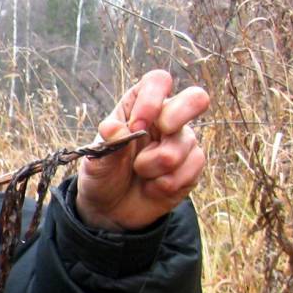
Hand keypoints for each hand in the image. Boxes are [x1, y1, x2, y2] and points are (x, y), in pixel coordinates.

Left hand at [77, 70, 208, 230]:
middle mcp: (166, 118)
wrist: (111, 211)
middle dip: (178, 116)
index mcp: (139, 106)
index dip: (152, 99)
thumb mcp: (97, 162)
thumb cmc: (103, 176)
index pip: (158, 82)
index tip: (136, 125)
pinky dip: (166, 183)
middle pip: (196, 98)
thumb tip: (113, 128)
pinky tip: (153, 187)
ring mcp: (182, 140)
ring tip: (139, 174)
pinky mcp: (193, 165)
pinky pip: (191, 168)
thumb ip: (107, 145)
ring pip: (183, 145)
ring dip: (154, 167)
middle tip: (160, 134)